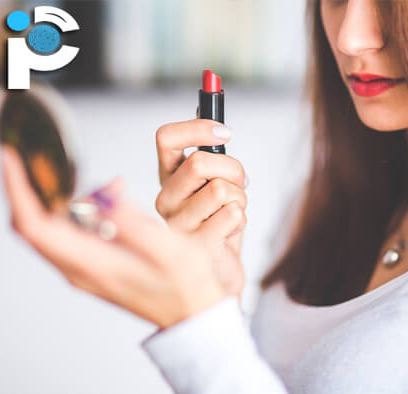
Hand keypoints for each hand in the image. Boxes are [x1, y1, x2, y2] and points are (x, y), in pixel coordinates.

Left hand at [0, 145, 225, 328]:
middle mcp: (78, 268)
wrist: (191, 312)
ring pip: (51, 227)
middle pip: (34, 225)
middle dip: (29, 187)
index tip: (12, 157)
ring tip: (91, 176)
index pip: (35, 225)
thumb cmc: (184, 285)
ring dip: (61, 196)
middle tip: (34, 156)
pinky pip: (72, 232)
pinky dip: (80, 208)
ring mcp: (84, 269)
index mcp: (91, 264)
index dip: (19, 189)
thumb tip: (100, 194)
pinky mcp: (93, 265)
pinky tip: (110, 197)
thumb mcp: (167, 250)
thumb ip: (131, 222)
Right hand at [155, 119, 247, 297]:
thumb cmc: (217, 221)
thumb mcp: (213, 181)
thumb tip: (210, 111)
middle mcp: (166, 199)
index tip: (226, 134)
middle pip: (199, 163)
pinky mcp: (195, 246)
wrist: (219, 269)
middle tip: (239, 183)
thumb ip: (210, 153)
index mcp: (169, 178)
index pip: (166, 138)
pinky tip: (229, 230)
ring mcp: (177, 224)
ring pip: (221, 190)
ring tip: (233, 210)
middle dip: (233, 170)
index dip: (198, 128)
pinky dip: (242, 219)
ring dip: (240, 198)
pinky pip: (232, 216)